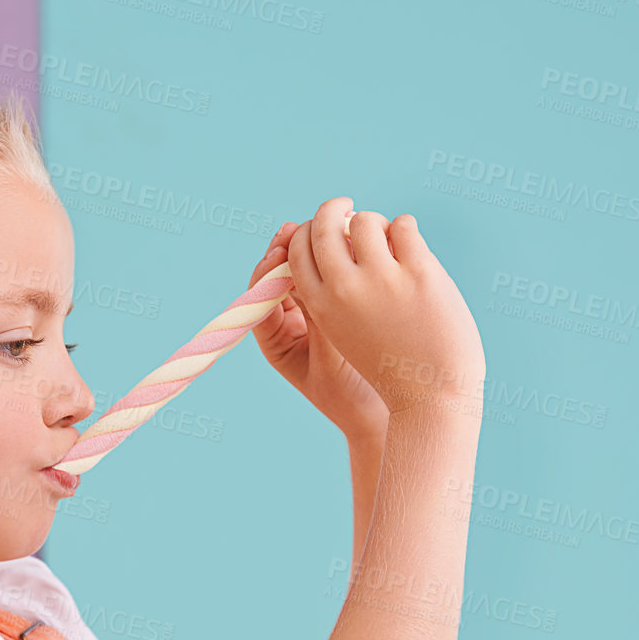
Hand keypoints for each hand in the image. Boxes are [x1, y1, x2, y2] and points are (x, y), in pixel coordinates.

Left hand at [249, 210, 389, 436]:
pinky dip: (335, 258)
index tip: (279, 254)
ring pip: (304, 272)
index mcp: (276, 340)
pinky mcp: (336, 306)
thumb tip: (308, 280)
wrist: (379, 414)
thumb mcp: (331, 358)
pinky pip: (329, 275)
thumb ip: (319, 322)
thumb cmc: (350, 396)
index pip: (260, 297)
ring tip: (325, 226)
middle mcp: (288, 323)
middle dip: (286, 250)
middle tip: (296, 227)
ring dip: (313, 249)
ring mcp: (310, 313)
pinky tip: (348, 241)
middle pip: (277, 277)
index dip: (266, 272)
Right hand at [282, 198, 484, 420]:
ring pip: (365, 219)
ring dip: (375, 224)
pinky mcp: (420, 272)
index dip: (306, 232)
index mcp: (320, 306)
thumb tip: (333, 236)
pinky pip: (404, 225)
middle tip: (344, 206)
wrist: (432, 397)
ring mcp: (383, 278)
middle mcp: (344, 288)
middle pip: (323, 223)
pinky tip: (413, 253)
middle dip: (331, 208)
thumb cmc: (389, 366)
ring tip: (388, 242)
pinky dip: (406, 232)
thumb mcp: (344, 333)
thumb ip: (333, 294)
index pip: (296, 248)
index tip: (321, 229)